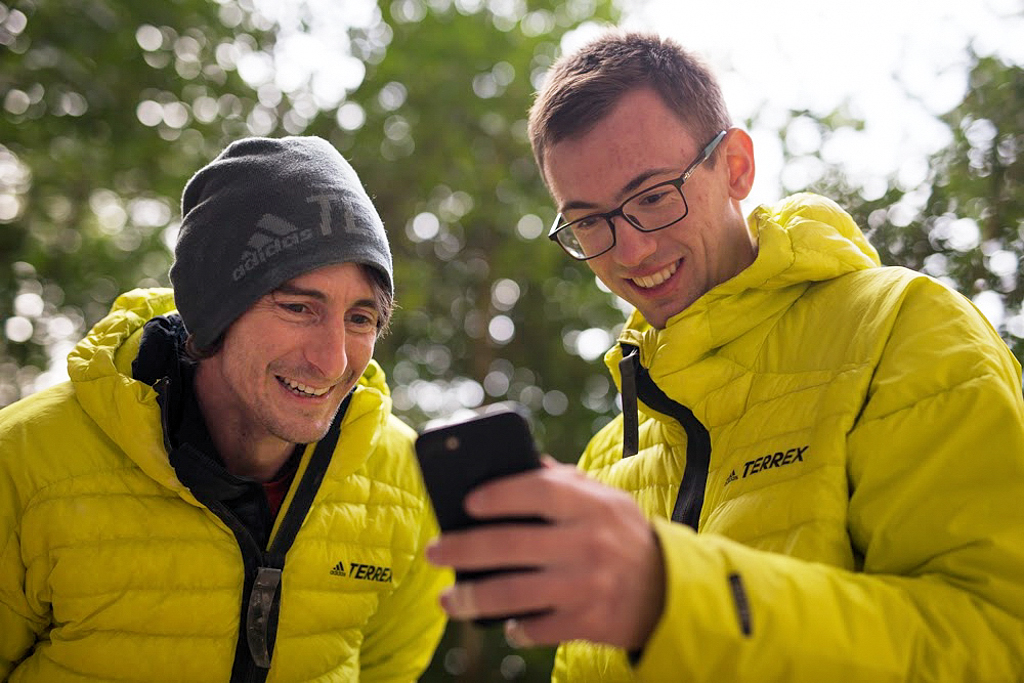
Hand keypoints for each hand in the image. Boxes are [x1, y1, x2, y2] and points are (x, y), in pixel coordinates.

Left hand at [425, 457, 665, 650]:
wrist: (671, 590)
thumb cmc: (623, 535)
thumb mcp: (606, 499)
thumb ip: (564, 482)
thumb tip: (516, 462)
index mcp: (592, 506)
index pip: (539, 490)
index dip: (499, 494)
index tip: (467, 502)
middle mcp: (589, 545)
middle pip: (512, 545)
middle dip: (464, 549)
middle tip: (434, 550)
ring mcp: (587, 587)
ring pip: (515, 594)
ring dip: (473, 597)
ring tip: (448, 597)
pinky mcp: (588, 623)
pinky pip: (538, 628)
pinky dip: (515, 627)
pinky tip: (503, 622)